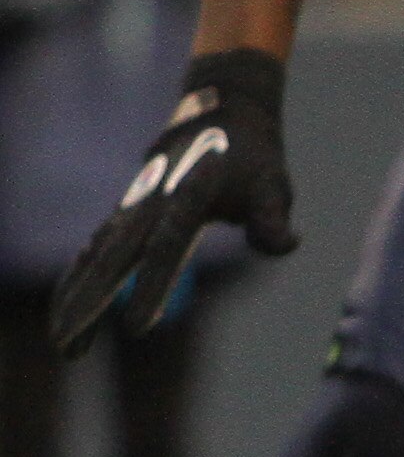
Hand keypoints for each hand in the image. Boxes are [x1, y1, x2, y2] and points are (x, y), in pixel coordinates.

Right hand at [53, 49, 293, 350]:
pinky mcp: (127, 211)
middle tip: (70, 347)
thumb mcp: (272, 185)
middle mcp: (151, 205)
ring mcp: (134, 207)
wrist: (223, 109)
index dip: (152, 287)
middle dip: (90, 304)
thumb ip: (272, 221)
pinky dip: (79, 276)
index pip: (168, 250)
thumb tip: (286, 245)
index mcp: (187, 199)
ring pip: (98, 259)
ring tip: (64, 342)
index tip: (137, 328)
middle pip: (114, 261)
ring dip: (77, 297)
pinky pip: (97, 249)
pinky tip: (66, 304)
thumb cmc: (252, 156)